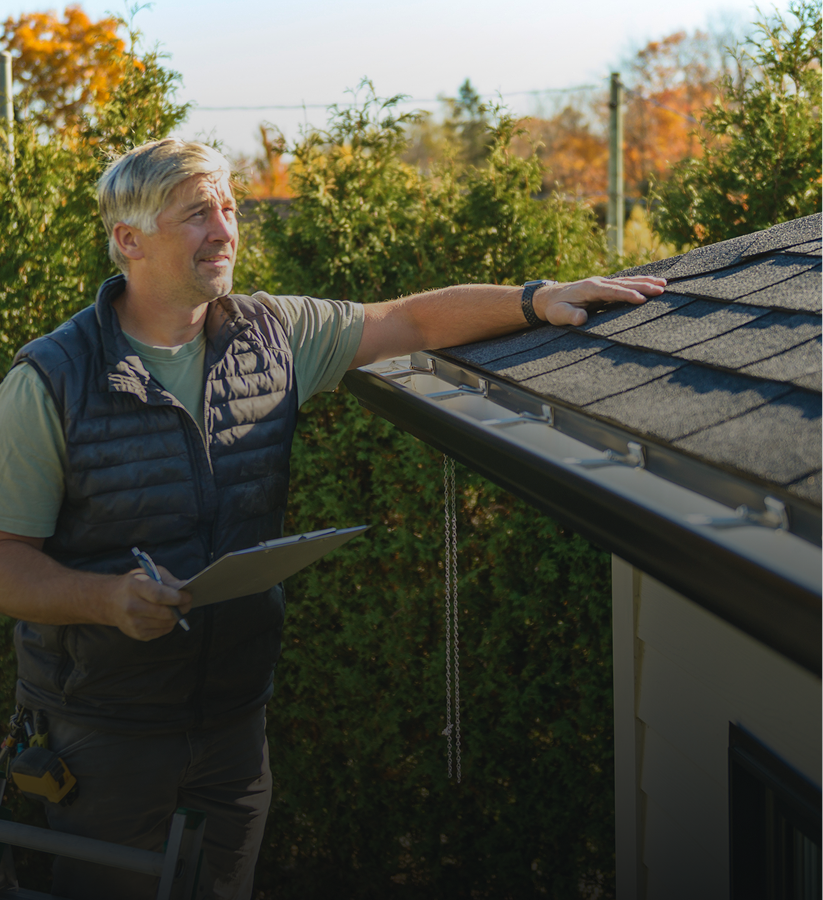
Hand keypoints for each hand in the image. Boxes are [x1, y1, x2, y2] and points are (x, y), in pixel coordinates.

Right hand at [109, 566, 191, 640]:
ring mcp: (133, 623)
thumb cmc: (132, 584)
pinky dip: (168, 624)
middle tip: (187, 603)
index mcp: (135, 587)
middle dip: (181, 608)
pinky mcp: (136, 634)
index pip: (159, 596)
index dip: (177, 597)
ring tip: (177, 609)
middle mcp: (132, 606)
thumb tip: (185, 586)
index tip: (187, 596)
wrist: (109, 600)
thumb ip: (168, 579)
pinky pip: (161, 632)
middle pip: (164, 612)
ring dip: (176, 617)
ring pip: (165, 624)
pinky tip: (165, 617)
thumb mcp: (148, 573)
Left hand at [536, 276, 666, 326]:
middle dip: (643, 286)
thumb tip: (582, 319)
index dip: (627, 295)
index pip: (612, 292)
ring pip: (627, 281)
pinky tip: (651, 282)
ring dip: (645, 281)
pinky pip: (625, 283)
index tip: (642, 300)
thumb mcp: (559, 315)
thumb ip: (570, 317)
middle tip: (662, 289)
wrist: (549, 298)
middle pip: (625, 283)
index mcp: (590, 288)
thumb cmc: (554, 309)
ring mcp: (602, 283)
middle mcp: (599, 282)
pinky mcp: (604, 286)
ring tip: (664, 284)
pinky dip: (639, 282)